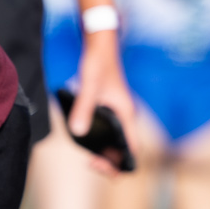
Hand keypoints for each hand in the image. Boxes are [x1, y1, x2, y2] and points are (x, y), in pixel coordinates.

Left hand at [67, 30, 137, 174]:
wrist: (99, 44)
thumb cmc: (97, 63)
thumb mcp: (88, 87)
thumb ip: (83, 109)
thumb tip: (77, 132)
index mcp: (126, 114)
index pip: (132, 150)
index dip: (120, 164)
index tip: (99, 164)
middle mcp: (125, 117)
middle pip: (124, 150)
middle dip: (110, 162)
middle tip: (90, 163)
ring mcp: (118, 114)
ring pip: (116, 143)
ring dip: (104, 152)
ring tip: (88, 155)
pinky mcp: (110, 110)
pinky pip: (109, 133)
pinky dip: (100, 141)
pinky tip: (85, 139)